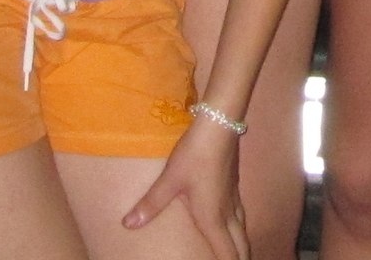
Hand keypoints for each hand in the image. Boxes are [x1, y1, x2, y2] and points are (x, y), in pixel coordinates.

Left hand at [123, 116, 245, 258]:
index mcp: (213, 217)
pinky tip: (232, 219)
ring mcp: (233, 195)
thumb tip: (127, 225)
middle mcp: (227, 210)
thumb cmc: (194, 155)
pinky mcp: (234, 182)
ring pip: (242, 227)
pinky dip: (239, 226)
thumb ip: (150, 204)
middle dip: (241, 258)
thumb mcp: (169, 180)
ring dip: (241, 242)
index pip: (227, 251)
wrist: (218, 123)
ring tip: (238, 252)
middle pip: (241, 242)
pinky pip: (240, 213)